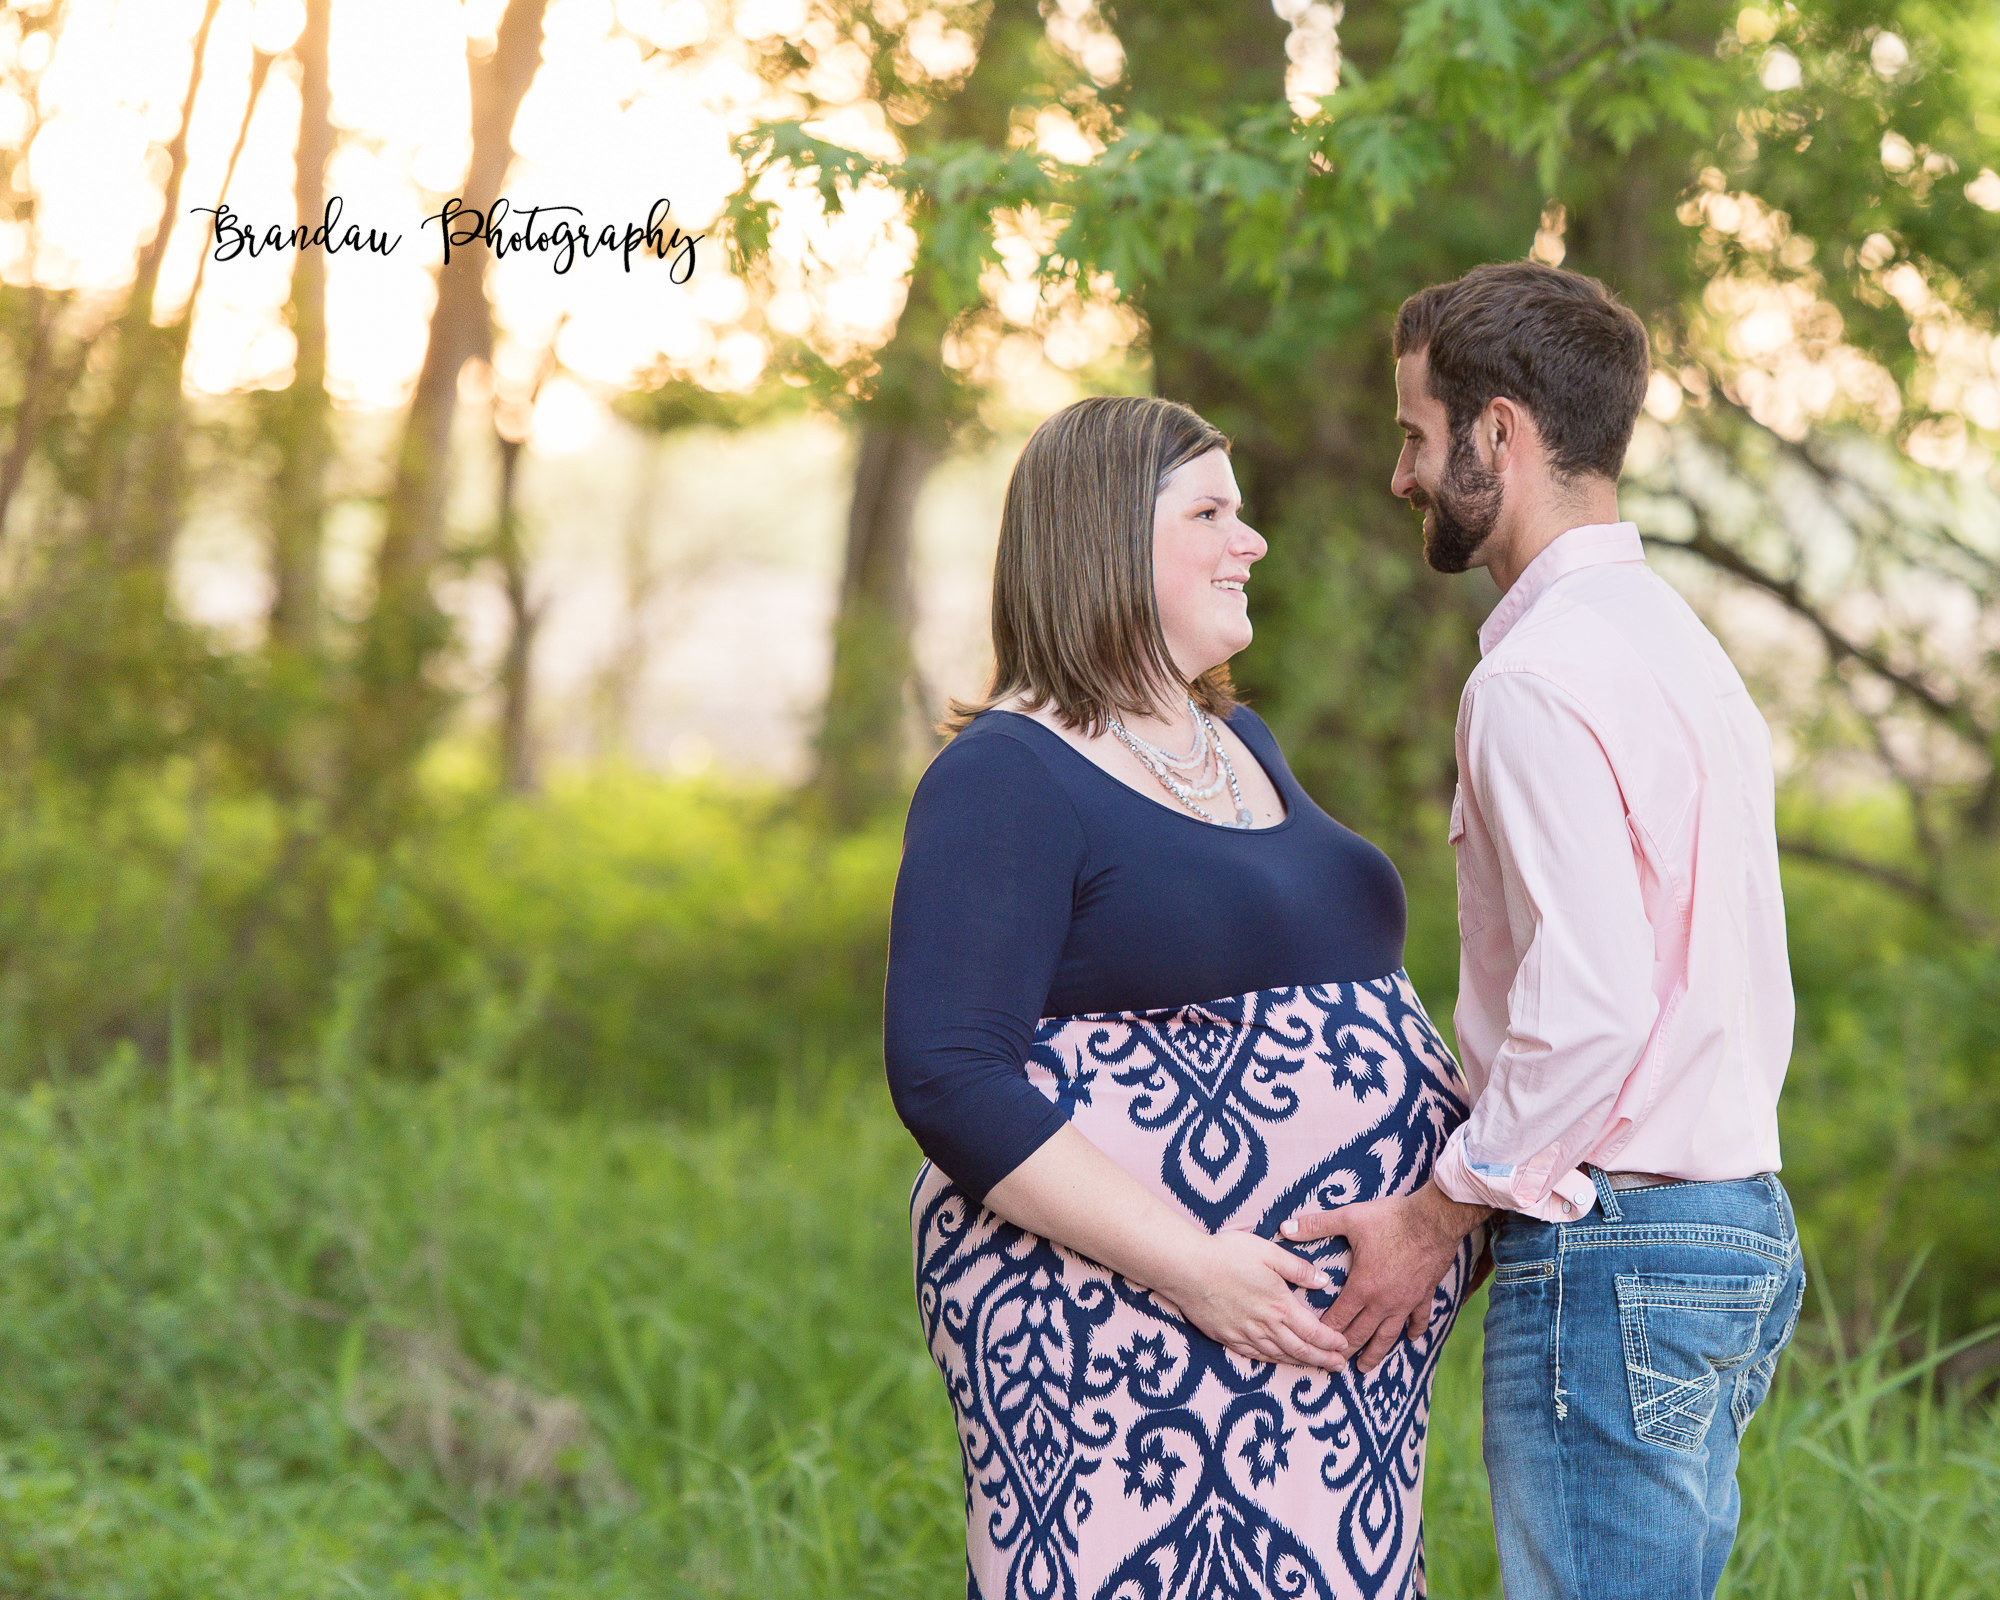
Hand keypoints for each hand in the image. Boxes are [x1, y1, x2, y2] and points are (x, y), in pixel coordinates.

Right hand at [1155, 1231, 1350, 1370]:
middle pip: (1301, 1349)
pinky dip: (1273, 1361)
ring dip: (1301, 1363)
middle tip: (1339, 1367)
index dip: (1332, 1341)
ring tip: (1315, 1367)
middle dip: (1323, 1359)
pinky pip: (1256, 1356)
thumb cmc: (1226, 1255)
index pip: (1314, 1331)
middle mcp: (1265, 1326)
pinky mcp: (1227, 1337)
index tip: (1344, 1345)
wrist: (1186, 1269)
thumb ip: (1298, 1268)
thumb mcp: (1268, 1252)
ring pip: (1279, 1356)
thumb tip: (1324, 1280)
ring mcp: (1245, 1334)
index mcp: (1280, 1305)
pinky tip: (1278, 1360)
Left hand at [1281, 1181, 1488, 1372]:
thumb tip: (1284, 1228)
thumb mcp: (1349, 1218)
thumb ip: (1315, 1225)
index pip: (1338, 1319)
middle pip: (1361, 1334)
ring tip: (1365, 1368)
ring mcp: (1405, 1302)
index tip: (1313, 1345)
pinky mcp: (1424, 1296)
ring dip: (1375, 1353)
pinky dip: (1414, 1331)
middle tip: (1334, 1364)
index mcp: (1362, 1287)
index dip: (1324, 1333)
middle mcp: (1383, 1302)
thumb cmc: (1391, 1219)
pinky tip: (1411, 1340)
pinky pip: (1419, 1320)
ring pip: (1388, 1336)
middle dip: (1345, 1350)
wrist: (1434, 1219)